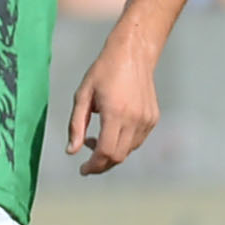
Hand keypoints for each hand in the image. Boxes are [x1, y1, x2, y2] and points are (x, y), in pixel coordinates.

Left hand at [65, 42, 161, 174]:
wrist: (133, 54)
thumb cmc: (103, 71)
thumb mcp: (82, 95)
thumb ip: (76, 125)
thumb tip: (71, 151)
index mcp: (116, 112)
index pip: (106, 151)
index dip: (93, 166)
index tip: (82, 170)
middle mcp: (135, 119)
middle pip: (118, 156)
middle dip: (101, 165)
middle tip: (86, 162)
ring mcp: (147, 120)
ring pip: (128, 151)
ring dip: (111, 154)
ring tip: (94, 140)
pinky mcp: (153, 118)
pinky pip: (137, 141)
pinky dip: (122, 144)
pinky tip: (111, 132)